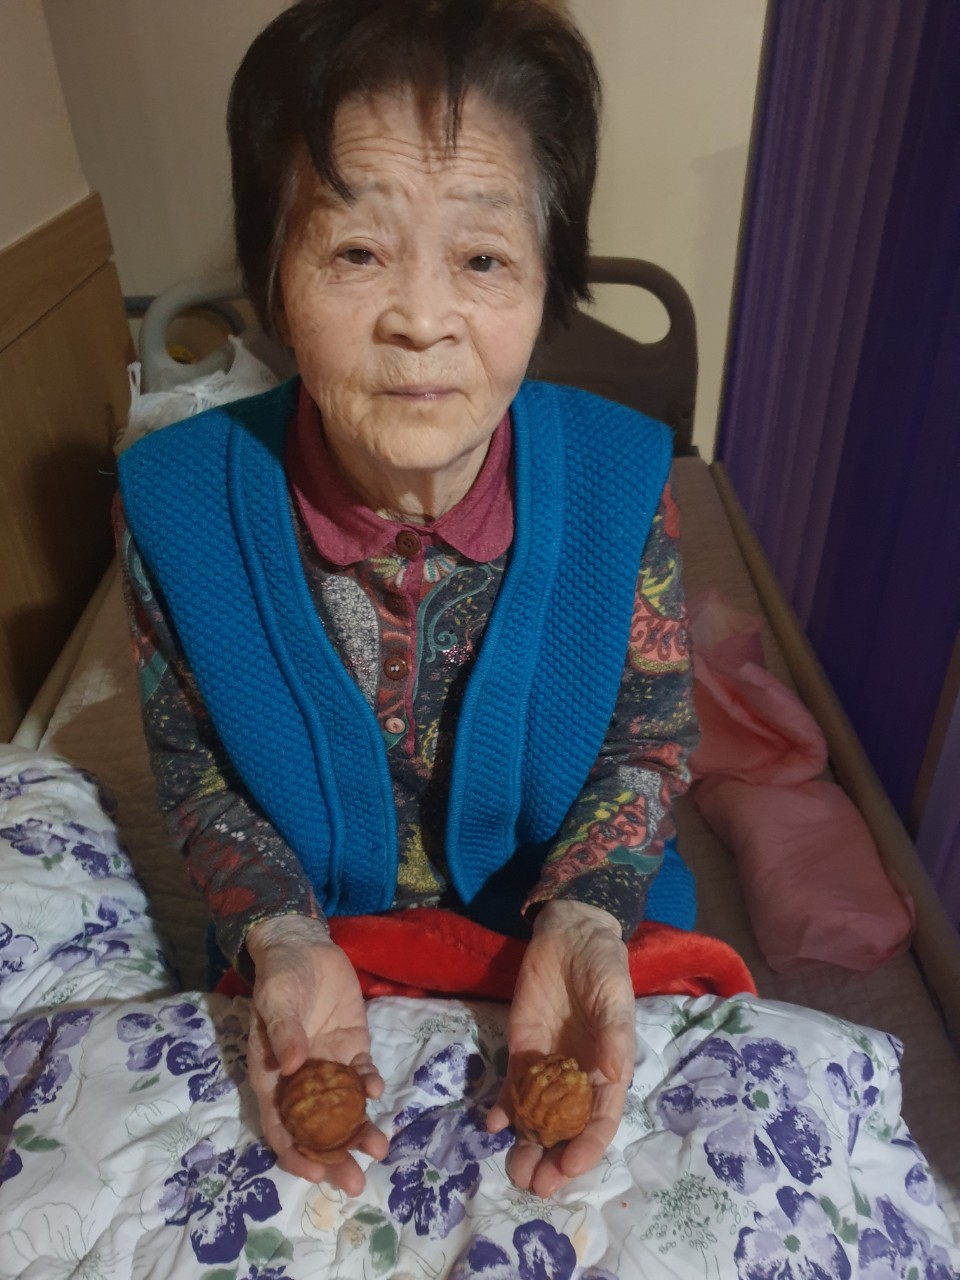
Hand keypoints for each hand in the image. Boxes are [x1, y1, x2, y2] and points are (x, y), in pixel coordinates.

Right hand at [245, 915, 388, 1192]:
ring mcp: (328, 1064)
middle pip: (317, 1128)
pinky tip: (375, 1091)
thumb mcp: (276, 999)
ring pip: (344, 1108)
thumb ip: (283, 1031)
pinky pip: (361, 1074)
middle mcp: (301, 1079)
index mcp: (272, 1077)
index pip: (281, 1126)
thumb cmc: (280, 976)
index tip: (315, 1173)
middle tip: (356, 1182)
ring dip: (359, 1131)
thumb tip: (291, 1067)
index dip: (295, 1153)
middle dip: (335, 1156)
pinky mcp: (352, 1046)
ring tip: (379, 1148)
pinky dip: (368, 1085)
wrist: (305, 946)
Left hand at [487, 900, 635, 1197]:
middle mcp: (578, 1077)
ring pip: (537, 1118)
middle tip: (534, 1185)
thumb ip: (614, 1035)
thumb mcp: (614, 995)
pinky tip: (492, 1124)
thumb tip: (614, 1077)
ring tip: (514, 1172)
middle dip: (552, 1160)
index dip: (587, 1149)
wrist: (570, 934)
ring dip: (527, 1146)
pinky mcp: (521, 1050)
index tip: (570, 1169)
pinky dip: (503, 1110)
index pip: (600, 1121)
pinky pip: (513, 1088)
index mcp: (609, 1071)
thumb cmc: (603, 965)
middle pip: (566, 1130)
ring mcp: (548, 1067)